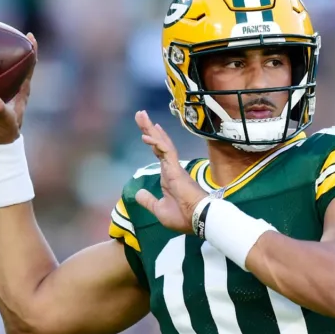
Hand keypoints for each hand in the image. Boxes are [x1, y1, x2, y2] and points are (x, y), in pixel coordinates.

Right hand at [0, 33, 37, 144]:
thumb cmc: (4, 132)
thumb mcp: (3, 121)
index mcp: (21, 90)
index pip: (29, 66)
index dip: (31, 50)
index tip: (29, 35)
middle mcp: (13, 87)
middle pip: (16, 62)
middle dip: (13, 46)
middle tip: (8, 30)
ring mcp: (1, 90)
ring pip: (0, 68)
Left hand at [133, 110, 207, 233]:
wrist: (196, 219)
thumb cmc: (183, 217)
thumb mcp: (159, 209)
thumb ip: (148, 200)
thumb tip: (138, 193)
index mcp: (169, 176)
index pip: (159, 154)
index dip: (153, 141)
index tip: (146, 131)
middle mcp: (171, 168)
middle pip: (159, 143)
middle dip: (149, 128)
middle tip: (140, 114)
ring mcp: (174, 167)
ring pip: (162, 143)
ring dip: (150, 129)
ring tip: (141, 115)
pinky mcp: (176, 169)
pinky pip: (165, 151)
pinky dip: (155, 143)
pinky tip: (145, 136)